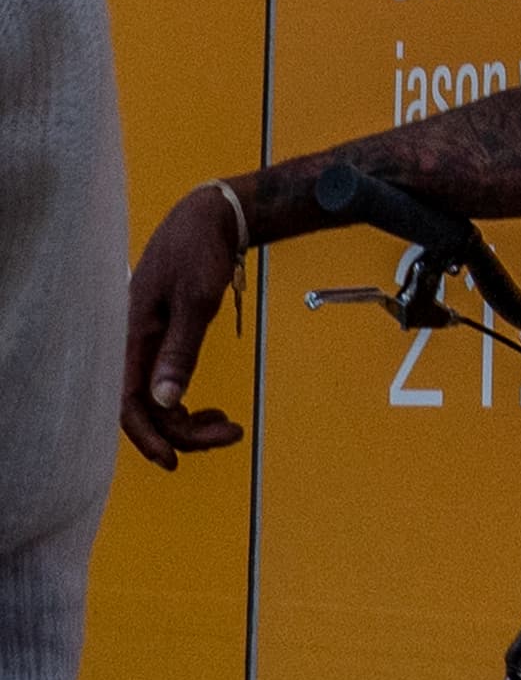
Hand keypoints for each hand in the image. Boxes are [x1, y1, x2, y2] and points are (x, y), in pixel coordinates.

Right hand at [122, 188, 247, 470]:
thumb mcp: (195, 301)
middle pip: (149, 408)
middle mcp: (136, 342)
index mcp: (134, 334)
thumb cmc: (199, 251)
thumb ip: (180, 350)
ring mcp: (150, 342)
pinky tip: (213, 410)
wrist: (209, 217)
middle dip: (185, 432)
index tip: (173, 461)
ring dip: (191, 422)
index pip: (128, 402)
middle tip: (233, 434)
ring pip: (161, 401)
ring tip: (229, 426)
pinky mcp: (165, 339)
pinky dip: (190, 404)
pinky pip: (168, 385)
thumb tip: (167, 400)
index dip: (146, 436)